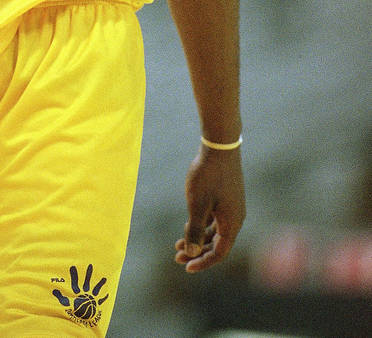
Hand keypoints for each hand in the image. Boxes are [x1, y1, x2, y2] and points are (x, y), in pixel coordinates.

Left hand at [174, 144, 244, 272]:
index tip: (185, 266)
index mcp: (232, 223)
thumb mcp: (197, 205)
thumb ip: (195, 230)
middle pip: (217, 244)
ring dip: (198, 239)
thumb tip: (192, 252)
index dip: (203, 262)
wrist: (219, 146)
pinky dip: (202, 226)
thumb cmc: (208, 176)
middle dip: (197, 252)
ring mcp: (232, 207)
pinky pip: (215, 219)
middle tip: (177, 256)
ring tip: (178, 244)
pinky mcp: (227, 197)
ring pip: (215, 231)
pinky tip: (187, 225)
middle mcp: (235, 218)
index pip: (219, 253)